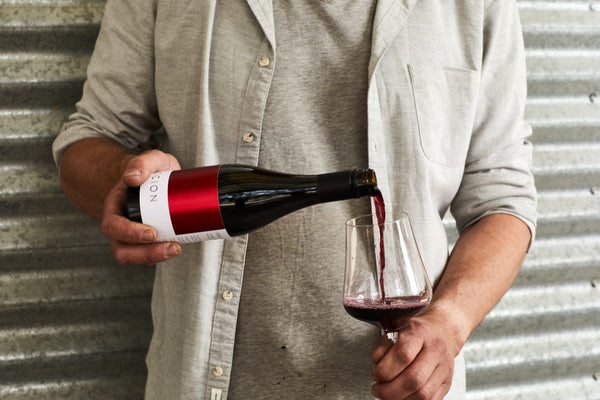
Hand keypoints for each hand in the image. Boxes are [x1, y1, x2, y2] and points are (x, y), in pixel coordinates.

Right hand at [100, 149, 182, 264]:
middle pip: (122, 249)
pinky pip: (150, 254)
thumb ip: (142, 162)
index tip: (152, 233)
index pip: (113, 226)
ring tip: (176, 248)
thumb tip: (132, 178)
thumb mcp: (151, 159)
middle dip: (146, 253)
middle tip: (171, 247)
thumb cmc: (151, 170)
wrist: (158, 176)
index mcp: (115, 206)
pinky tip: (179, 245)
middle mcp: (120, 224)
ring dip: (155, 258)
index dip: (130, 233)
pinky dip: (163, 254)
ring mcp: (133, 236)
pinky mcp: (148, 241)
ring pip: (135, 256)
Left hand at [370, 312, 455, 399]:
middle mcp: (436, 350)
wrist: (441, 332)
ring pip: (423, 393)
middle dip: (390, 390)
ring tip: (387, 395)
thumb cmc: (416, 333)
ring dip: (400, 398)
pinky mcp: (447, 383)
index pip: (403, 354)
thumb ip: (383, 346)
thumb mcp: (396, 330)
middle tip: (378, 389)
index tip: (376, 374)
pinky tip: (401, 397)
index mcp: (421, 333)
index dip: (385, 369)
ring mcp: (444, 368)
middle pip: (414, 378)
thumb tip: (377, 362)